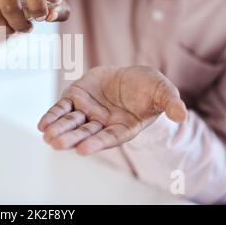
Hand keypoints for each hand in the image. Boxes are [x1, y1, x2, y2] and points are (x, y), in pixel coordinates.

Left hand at [38, 66, 186, 155]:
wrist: (130, 75)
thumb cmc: (148, 87)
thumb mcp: (162, 91)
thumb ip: (170, 103)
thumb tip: (182, 116)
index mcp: (123, 127)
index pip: (108, 138)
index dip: (96, 143)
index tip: (82, 150)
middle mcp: (103, 123)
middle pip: (85, 133)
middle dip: (71, 138)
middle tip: (57, 144)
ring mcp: (87, 111)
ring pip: (71, 123)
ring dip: (59, 129)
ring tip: (47, 136)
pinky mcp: (76, 98)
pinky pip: (62, 109)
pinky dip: (53, 116)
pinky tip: (42, 124)